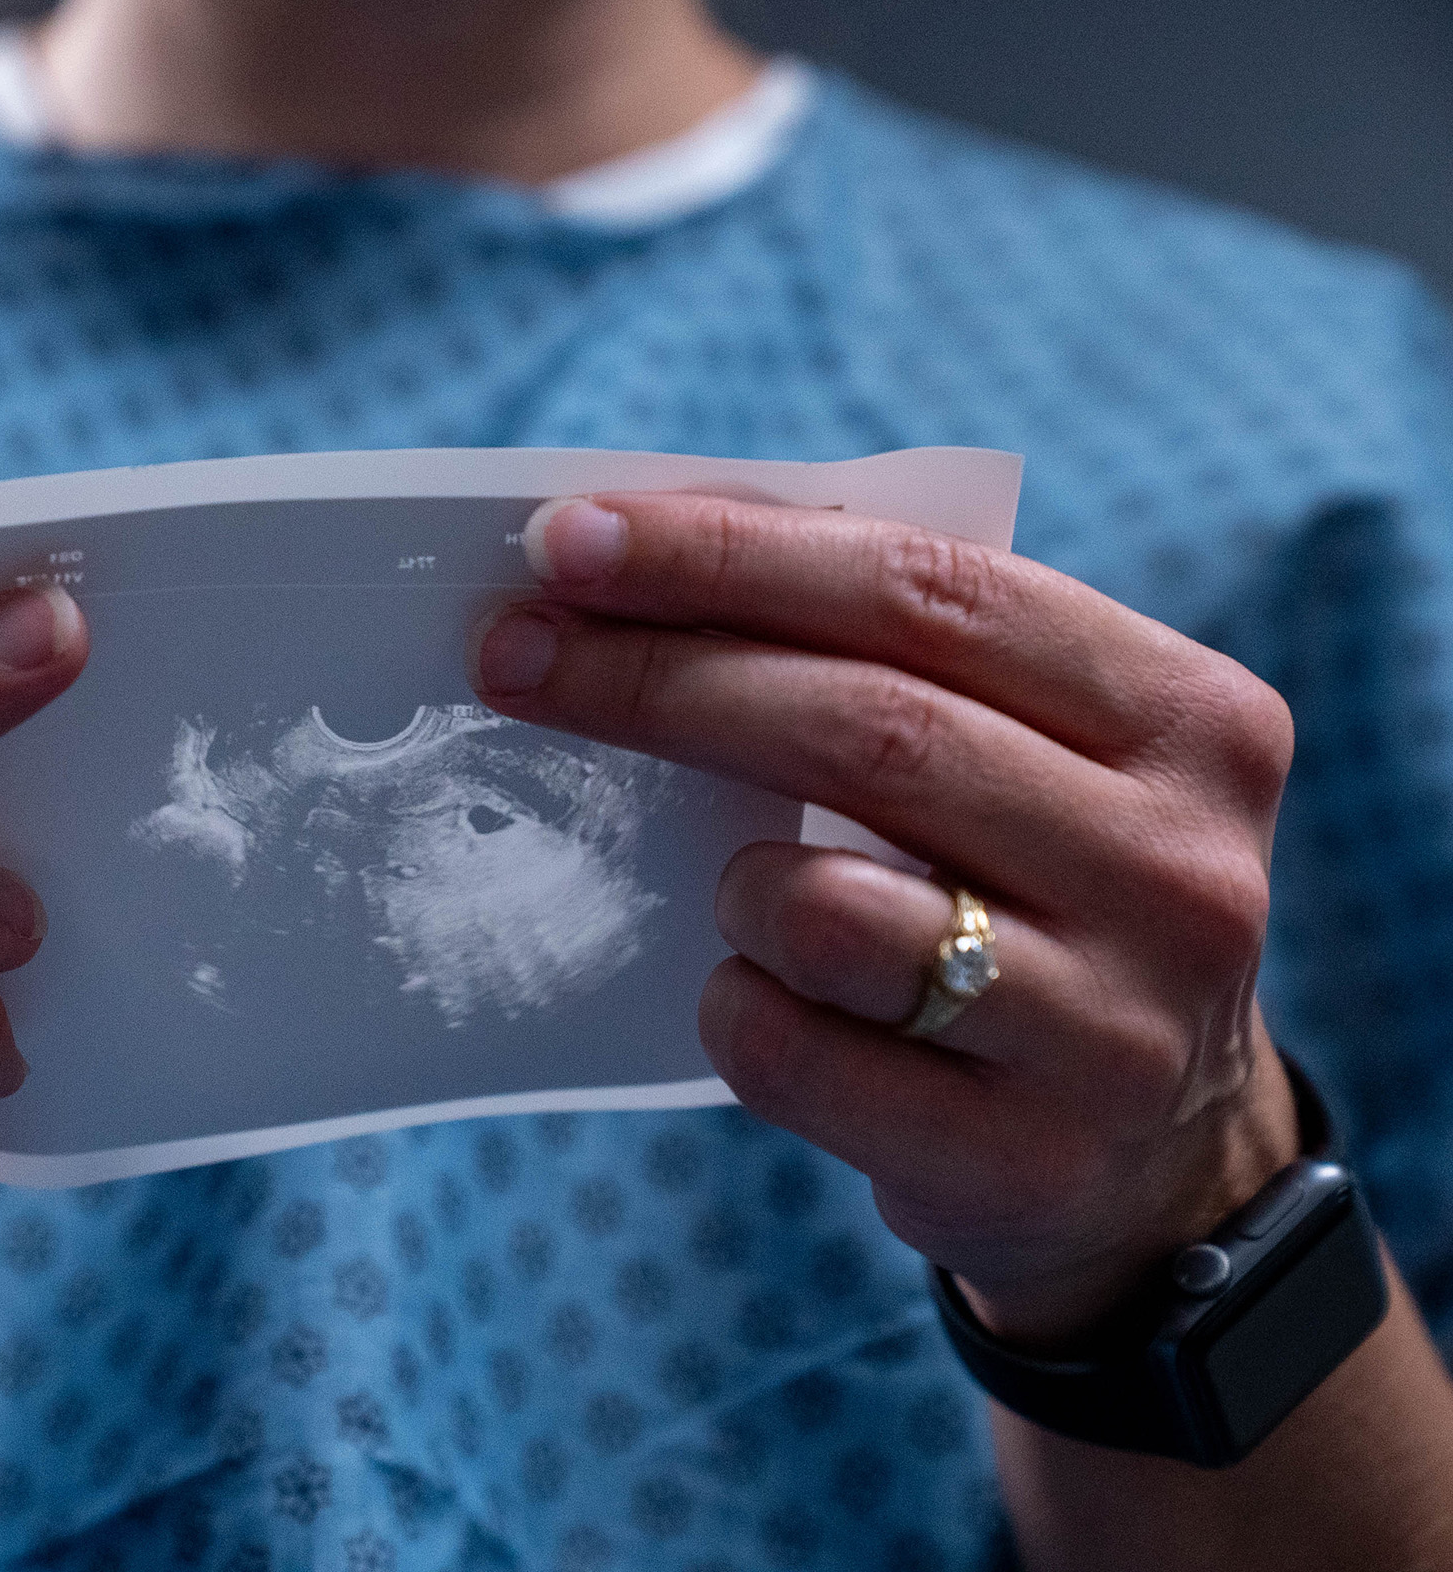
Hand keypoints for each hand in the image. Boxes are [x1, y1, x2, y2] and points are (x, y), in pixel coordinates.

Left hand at [470, 491, 1302, 1345]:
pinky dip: (735, 1008)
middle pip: (868, 731)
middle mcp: (1181, 870)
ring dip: (729, 884)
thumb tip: (631, 554)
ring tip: (733, 891)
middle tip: (511, 652)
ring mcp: (1115, 1030)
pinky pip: (791, 1053)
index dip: (731, 555)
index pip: (928, 592)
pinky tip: (760, 999)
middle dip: (659, 678)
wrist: (1150, 1161)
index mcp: (1190, 720)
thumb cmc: (1030, 897)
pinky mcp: (1025, 1162)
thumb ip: (895, 655)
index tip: (565, 539)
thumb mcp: (1031, 758)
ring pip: (824, 911)